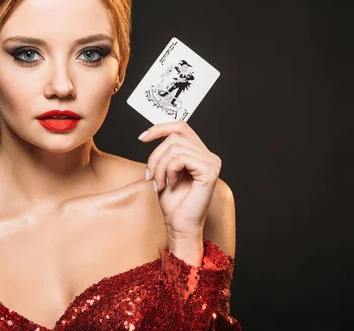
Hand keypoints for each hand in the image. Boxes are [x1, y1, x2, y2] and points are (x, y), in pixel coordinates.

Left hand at [139, 121, 220, 241]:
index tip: (142, 138)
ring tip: (159, 183)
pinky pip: (180, 158)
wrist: (180, 226)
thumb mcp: (164, 171)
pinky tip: (170, 184)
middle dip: (155, 156)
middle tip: (150, 176)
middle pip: (174, 137)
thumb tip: (152, 133)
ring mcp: (212, 163)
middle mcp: (209, 156)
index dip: (160, 128)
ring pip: (174, 147)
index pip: (181, 127)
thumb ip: (164, 152)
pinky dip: (168, 170)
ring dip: (159, 166)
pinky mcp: (209, 172)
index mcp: (200, 153)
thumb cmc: (173, 203)